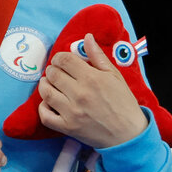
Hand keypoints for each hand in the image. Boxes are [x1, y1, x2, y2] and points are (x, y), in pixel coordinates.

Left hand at [37, 33, 147, 148]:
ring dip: (45, 85)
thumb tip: (87, 37)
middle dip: (52, 70)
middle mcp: (80, 94)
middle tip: (56, 72)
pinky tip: (48, 102)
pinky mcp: (67, 128)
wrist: (128, 134)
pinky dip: (43, 108)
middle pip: (53, 74)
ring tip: (50, 84)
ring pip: (46, 92)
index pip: (64, 60)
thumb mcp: (114, 76)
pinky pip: (45, 116)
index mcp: (91, 78)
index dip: (59, 57)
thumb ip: (98, 56)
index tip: (61, 61)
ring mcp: (72, 112)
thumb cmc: (123, 103)